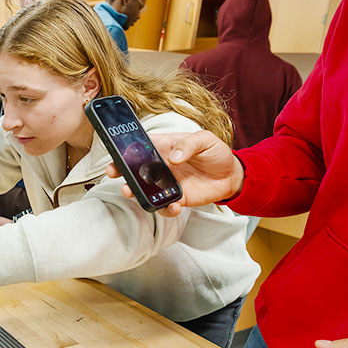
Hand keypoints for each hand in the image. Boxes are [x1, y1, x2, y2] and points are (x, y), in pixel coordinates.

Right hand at [106, 131, 243, 216]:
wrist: (232, 175)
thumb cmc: (216, 152)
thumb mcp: (205, 139)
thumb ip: (189, 144)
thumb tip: (173, 157)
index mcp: (165, 146)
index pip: (140, 145)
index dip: (125, 148)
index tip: (116, 153)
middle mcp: (161, 165)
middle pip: (135, 168)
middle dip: (121, 171)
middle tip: (115, 173)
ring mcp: (166, 183)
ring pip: (144, 189)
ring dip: (135, 192)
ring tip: (132, 193)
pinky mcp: (176, 198)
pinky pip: (164, 206)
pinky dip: (165, 208)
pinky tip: (173, 206)